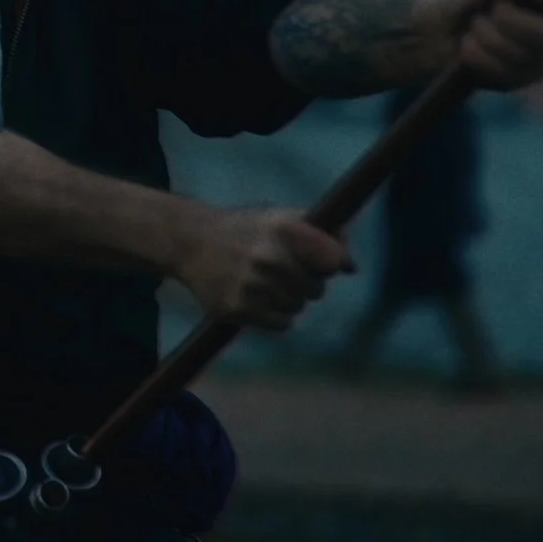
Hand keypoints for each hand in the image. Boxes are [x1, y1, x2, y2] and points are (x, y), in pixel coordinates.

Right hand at [172, 205, 350, 331]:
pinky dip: (274, 315)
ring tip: (265, 282)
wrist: (192, 242)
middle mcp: (268, 257)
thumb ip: (323, 234)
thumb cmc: (247, 229)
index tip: (321, 262)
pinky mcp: (238, 309)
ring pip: (297, 307)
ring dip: (288, 299)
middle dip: (307, 283)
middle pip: (316, 289)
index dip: (330, 263)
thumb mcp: (282, 218)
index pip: (332, 260)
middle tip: (285, 271)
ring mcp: (252, 285)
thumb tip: (351, 267)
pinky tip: (257, 297)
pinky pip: (281, 323)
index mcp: (284, 229)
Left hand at [413, 0, 542, 89]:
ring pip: (524, 55)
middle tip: (491, 9)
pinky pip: (504, 73)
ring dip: (487, 35)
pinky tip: (468, 46)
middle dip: (510, 21)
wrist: (434, 30)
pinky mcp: (518, 79)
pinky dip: (477, 55)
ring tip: (475, 25)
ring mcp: (540, 57)